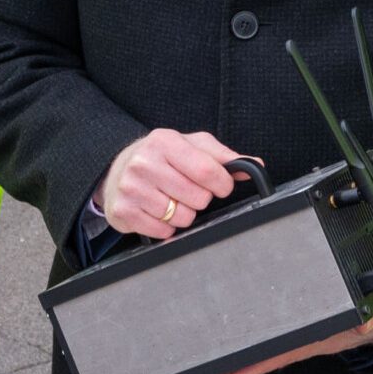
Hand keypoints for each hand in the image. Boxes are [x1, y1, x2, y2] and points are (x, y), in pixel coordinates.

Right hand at [98, 129, 252, 239]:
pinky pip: (163, 231)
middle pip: (198, 198)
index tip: (221, 185)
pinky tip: (158, 211)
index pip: (208, 171)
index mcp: (165, 141)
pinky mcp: (123, 212)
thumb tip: (255, 165)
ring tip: (172, 199)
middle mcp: (144, 162)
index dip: (223, 184)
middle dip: (201, 198)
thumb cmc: (161, 157)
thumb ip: (223, 156)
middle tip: (188, 190)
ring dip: (184, 213)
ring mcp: (131, 188)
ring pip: (182, 217)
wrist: (117, 169)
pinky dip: (167, 226)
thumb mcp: (191, 146)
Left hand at [192, 296, 372, 373]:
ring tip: (206, 371)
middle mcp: (305, 338)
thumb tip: (363, 323)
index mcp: (321, 335)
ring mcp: (300, 333)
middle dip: (232, 367)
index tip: (234, 372)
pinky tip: (232, 354)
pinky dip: (252, 347)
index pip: (283, 350)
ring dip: (235, 360)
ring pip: (263, 349)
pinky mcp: (300, 325)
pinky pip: (272, 338)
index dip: (258, 362)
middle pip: (263, 354)